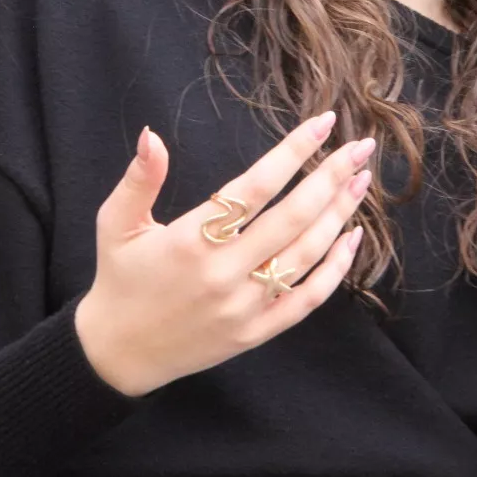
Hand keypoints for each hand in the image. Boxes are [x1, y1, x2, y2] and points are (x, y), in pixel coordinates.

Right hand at [73, 111, 373, 396]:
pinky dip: (335, 269)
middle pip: (293, 217)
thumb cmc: (120, 279)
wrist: (118, 353)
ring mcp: (243, 306)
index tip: (324, 122)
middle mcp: (223, 273)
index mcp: (190, 240)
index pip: (255, 186)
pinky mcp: (255, 332)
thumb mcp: (115, 224)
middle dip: (332, 177)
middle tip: (360, 147)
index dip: (293, 151)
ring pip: (306, 254)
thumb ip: (139, 179)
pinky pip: (306, 300)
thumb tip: (151, 135)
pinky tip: (352, 238)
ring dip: (339, 215)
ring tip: (361, 182)